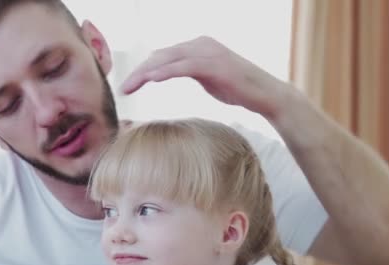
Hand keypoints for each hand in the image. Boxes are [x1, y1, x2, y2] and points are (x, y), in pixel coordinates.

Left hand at [121, 36, 293, 120]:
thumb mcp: (207, 77)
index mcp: (198, 46)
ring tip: (130, 87)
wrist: (266, 95)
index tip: (129, 85)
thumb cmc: (238, 88)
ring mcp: (209, 52)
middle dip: (139, 72)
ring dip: (146, 74)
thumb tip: (167, 71)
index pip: (163, 56)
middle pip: (161, 56)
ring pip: (168, 60)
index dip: (143, 70)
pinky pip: (185, 67)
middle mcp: (201, 44)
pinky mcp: (215, 65)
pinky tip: (152, 80)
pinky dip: (166, 72)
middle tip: (122, 88)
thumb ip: (188, 70)